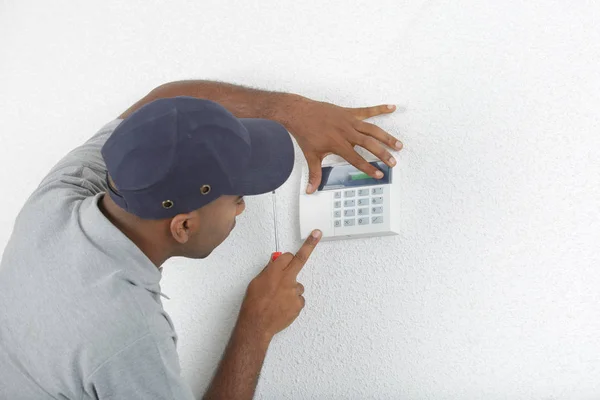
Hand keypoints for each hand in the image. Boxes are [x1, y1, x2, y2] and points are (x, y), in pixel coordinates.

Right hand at [238, 229, 321, 342]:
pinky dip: (292, 302)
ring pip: (297, 285)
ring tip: (278, 300)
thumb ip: (268, 271)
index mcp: (274, 272)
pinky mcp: (299, 303)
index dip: (286, 257)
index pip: (286, 256)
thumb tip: (275, 263)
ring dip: (291, 289)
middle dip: (309, 245)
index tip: (294, 251)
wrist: (257, 325)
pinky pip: (298, 299)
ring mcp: (294, 292)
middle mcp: (286, 279)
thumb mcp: (255, 283)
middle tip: (317, 234)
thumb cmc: (253, 304)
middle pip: (299, 259)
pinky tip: (282, 307)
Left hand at [284, 97, 402, 193]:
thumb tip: (310, 189)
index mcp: (337, 144)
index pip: (356, 159)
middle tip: (393, 162)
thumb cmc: (305, 133)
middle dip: (382, 154)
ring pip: (372, 129)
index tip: (379, 174)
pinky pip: (367, 110)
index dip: (368, 168)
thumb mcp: (310, 155)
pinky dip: (380, 109)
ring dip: (386, 137)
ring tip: (398, 144)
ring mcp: (349, 121)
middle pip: (369, 144)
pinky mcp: (349, 112)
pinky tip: (392, 108)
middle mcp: (346, 132)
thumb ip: (314, 173)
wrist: (299, 113)